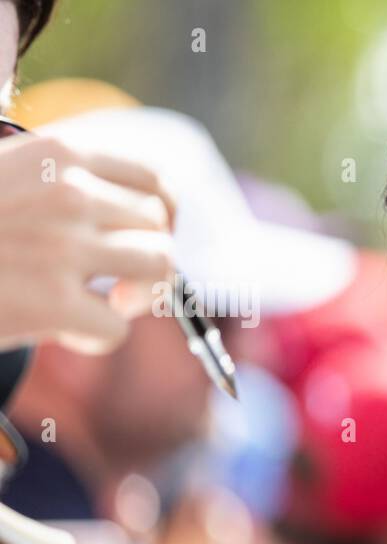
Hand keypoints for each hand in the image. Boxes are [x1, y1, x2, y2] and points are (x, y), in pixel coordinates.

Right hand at [0, 132, 174, 352]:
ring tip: (105, 305)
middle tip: (119, 285)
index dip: (162, 217)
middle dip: (149, 261)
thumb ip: (57, 177)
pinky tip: (67, 332)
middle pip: (159, 228)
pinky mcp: (52, 302)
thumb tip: (131, 207)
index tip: (147, 240)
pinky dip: (99, 338)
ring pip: (158, 269)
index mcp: (57, 153)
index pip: (151, 180)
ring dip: (140, 296)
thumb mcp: (3, 171)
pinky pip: (117, 327)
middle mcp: (69, 193)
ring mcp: (62, 247)